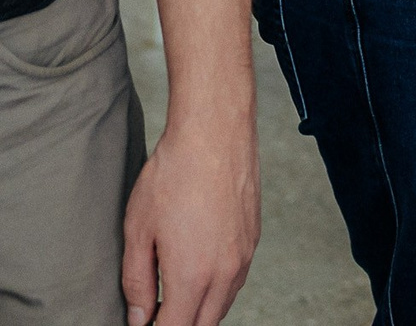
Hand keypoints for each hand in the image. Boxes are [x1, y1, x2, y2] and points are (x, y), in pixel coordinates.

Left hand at [121, 116, 256, 325]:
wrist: (215, 134)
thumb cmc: (172, 176)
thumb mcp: (138, 231)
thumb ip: (137, 282)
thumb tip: (139, 318)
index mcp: (192, 276)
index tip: (142, 324)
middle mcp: (225, 272)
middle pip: (203, 325)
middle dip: (179, 325)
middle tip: (155, 315)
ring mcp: (244, 255)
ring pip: (223, 305)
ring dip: (199, 312)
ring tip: (172, 300)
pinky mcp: (254, 238)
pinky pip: (236, 281)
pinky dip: (217, 291)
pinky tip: (198, 276)